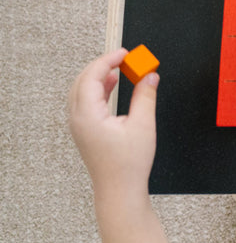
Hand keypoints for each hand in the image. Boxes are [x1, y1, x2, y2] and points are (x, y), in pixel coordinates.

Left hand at [68, 49, 158, 200]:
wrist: (119, 189)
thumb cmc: (129, 164)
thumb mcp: (143, 125)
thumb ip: (146, 96)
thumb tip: (150, 75)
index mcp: (88, 115)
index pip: (93, 76)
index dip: (108, 60)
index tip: (125, 53)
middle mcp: (78, 118)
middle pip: (82, 80)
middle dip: (102, 64)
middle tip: (124, 57)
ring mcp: (78, 124)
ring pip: (81, 89)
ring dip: (98, 75)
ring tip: (119, 67)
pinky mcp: (84, 129)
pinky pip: (85, 100)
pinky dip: (98, 87)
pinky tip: (112, 83)